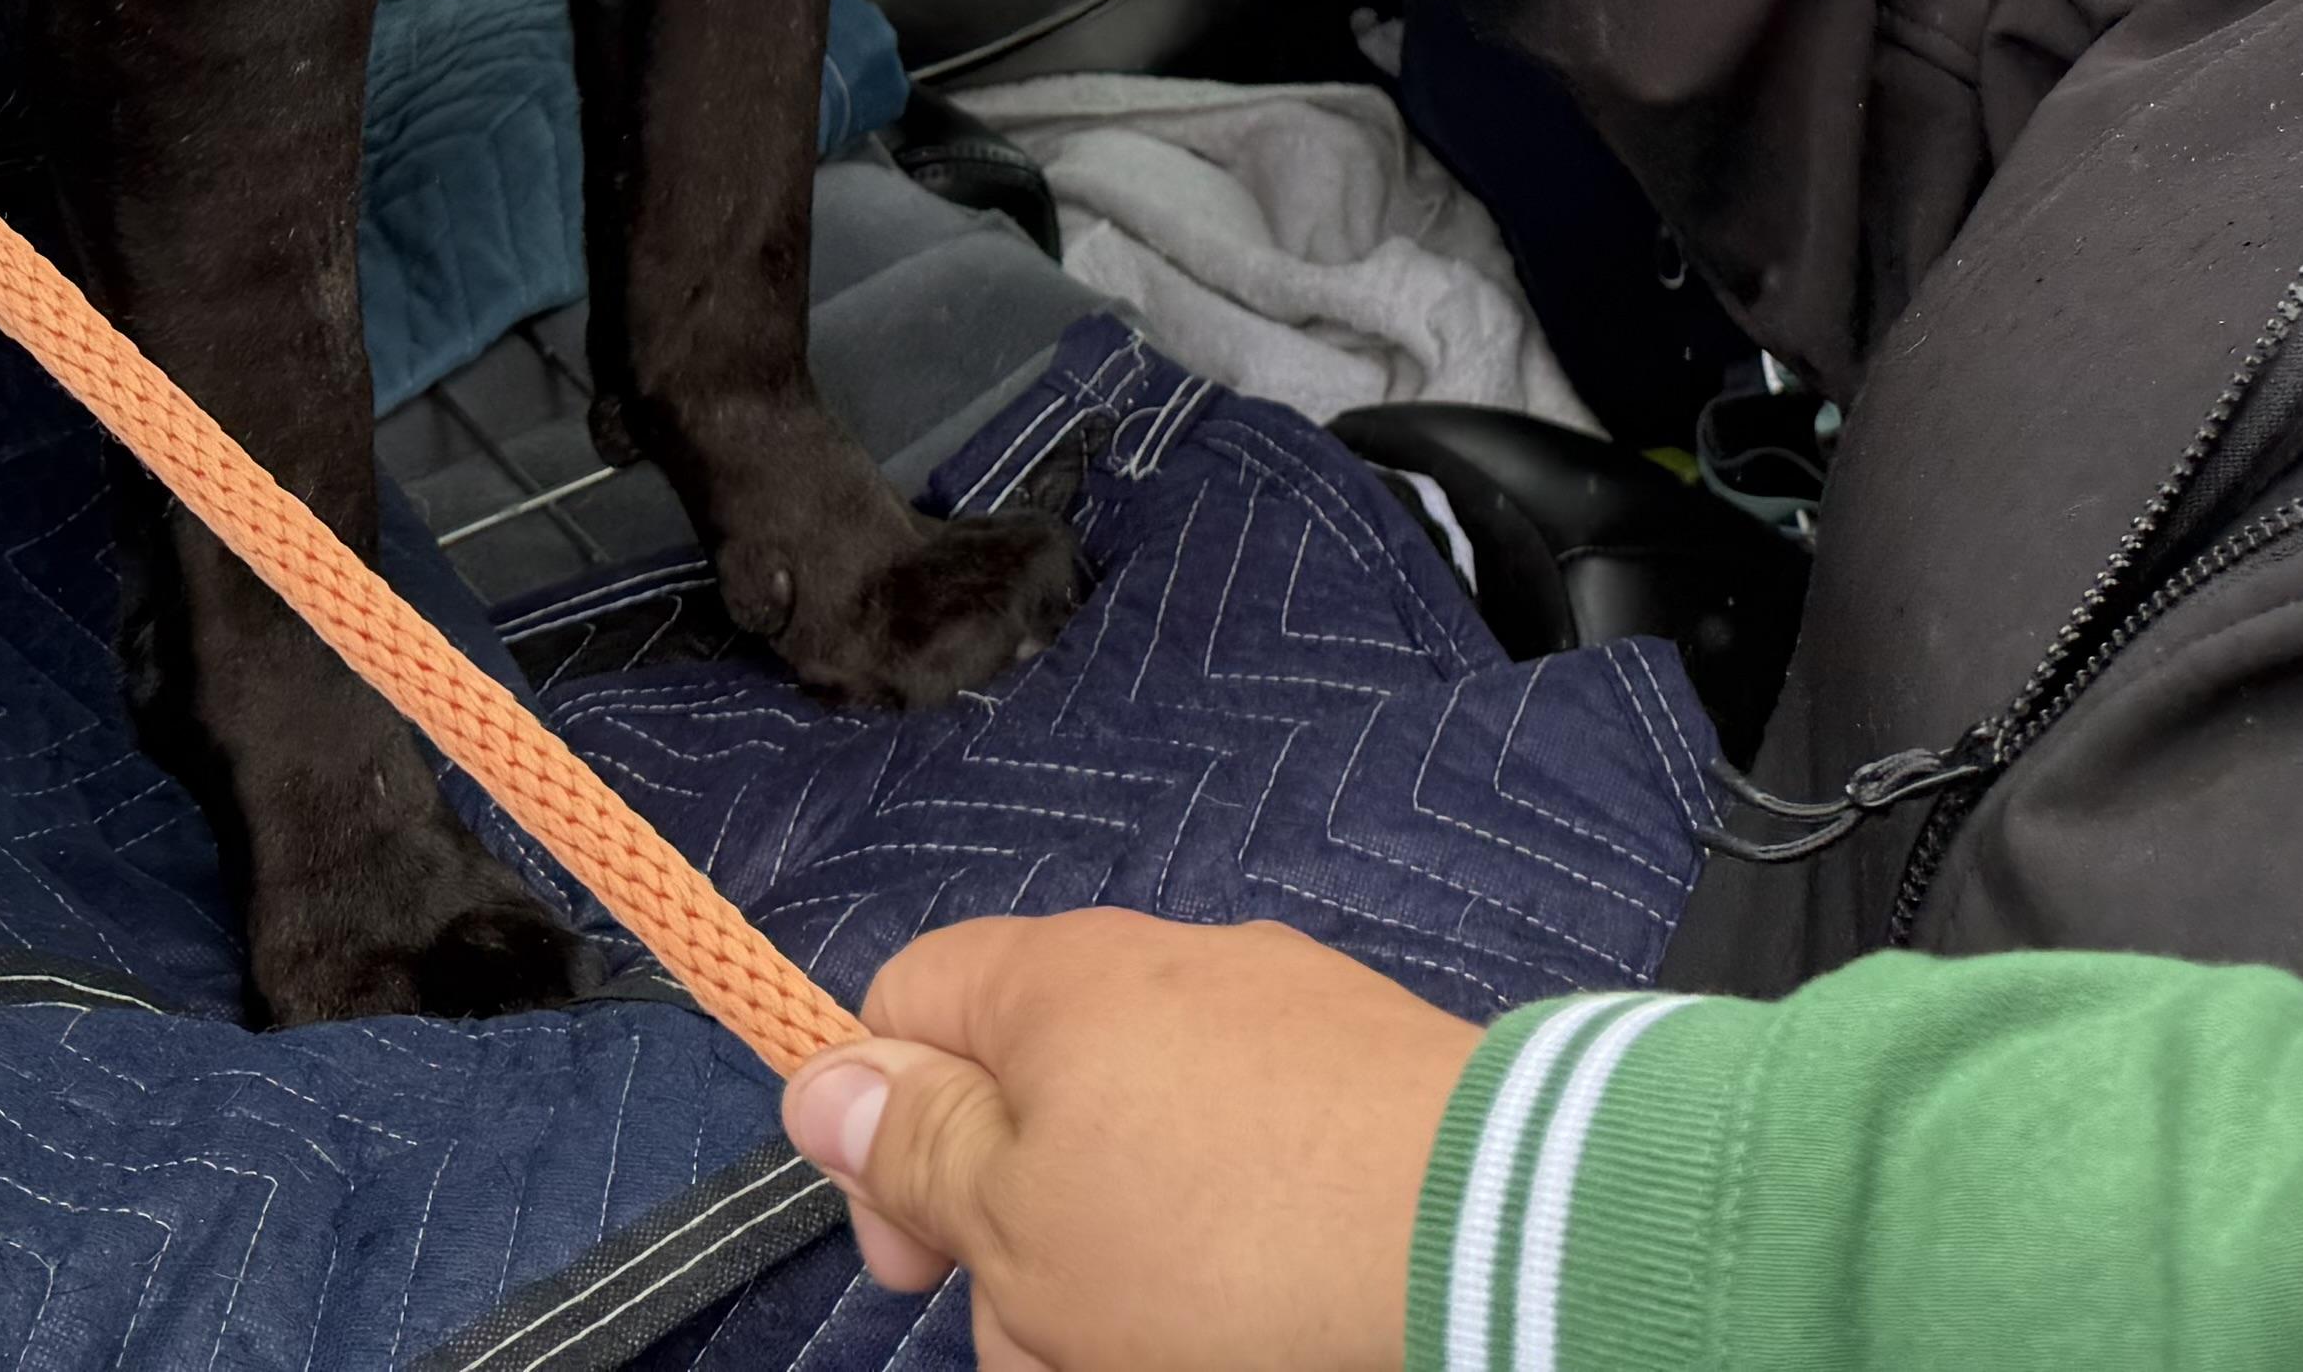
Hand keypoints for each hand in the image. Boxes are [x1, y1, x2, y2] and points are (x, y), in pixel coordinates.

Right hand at [779, 909, 1482, 1371]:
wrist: (1480, 1234)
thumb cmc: (1223, 1234)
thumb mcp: (1018, 1220)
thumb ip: (916, 1149)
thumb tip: (822, 1076)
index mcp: (1062, 976)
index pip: (912, 999)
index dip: (879, 1125)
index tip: (912, 1252)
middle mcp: (1169, 970)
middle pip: (1028, 1101)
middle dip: (1012, 1238)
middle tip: (1039, 1345)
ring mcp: (1280, 1021)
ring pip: (1138, 1154)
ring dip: (1113, 1266)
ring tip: (1151, 1351)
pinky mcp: (1364, 1084)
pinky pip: (1246, 1162)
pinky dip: (1223, 1246)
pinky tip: (1242, 1323)